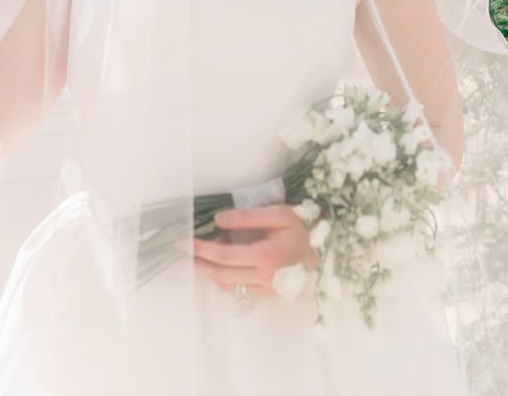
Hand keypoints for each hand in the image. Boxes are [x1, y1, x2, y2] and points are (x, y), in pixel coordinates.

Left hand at [180, 204, 318, 299]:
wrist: (328, 249)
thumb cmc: (304, 227)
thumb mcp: (278, 214)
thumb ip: (248, 217)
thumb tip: (219, 220)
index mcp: (265, 256)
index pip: (224, 255)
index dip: (201, 249)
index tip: (183, 242)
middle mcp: (264, 277)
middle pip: (221, 274)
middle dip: (197, 263)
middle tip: (179, 254)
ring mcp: (267, 288)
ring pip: (228, 285)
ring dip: (208, 272)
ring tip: (195, 258)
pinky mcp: (270, 293)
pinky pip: (240, 290)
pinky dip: (225, 279)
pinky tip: (218, 267)